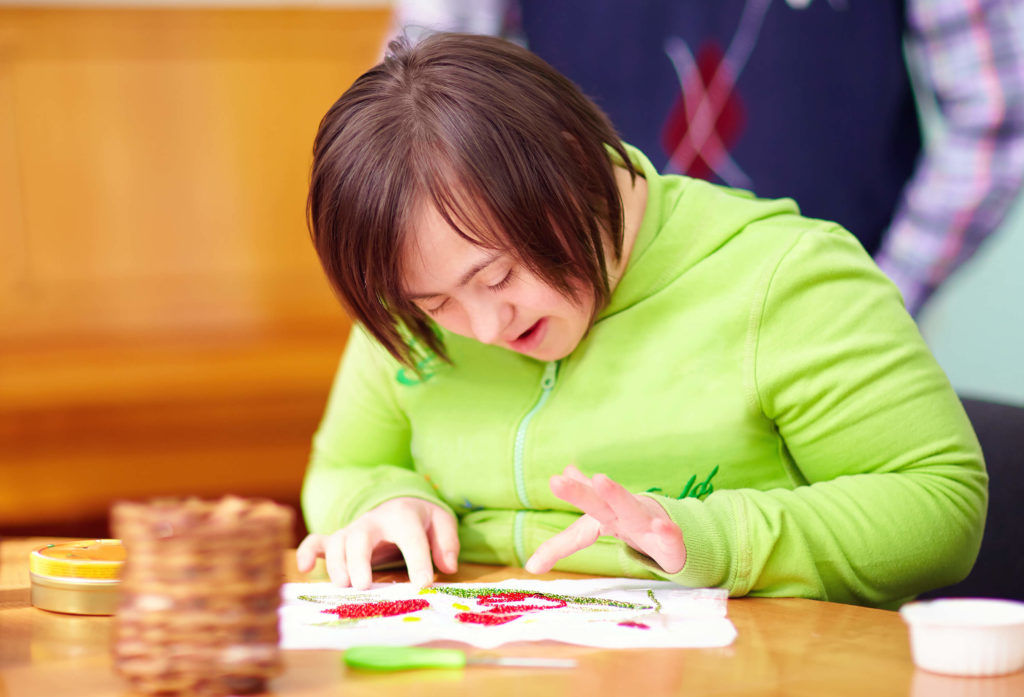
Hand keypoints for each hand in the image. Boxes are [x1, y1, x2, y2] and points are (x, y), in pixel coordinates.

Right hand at [296, 497, 458, 589]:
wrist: (398, 501)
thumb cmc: (421, 519)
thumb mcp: (441, 522)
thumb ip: (447, 542)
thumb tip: (448, 567)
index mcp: (403, 516)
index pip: (410, 537)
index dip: (418, 561)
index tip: (423, 585)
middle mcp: (374, 521)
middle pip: (360, 536)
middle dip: (359, 560)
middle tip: (363, 586)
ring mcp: (353, 530)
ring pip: (337, 542)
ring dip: (336, 563)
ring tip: (344, 586)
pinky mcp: (339, 539)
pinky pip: (316, 541)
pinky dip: (307, 552)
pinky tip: (304, 568)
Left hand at [525, 465, 685, 574]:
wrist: (671, 527)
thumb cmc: (629, 521)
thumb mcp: (601, 520)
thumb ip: (577, 512)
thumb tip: (561, 475)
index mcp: (604, 514)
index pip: (578, 522)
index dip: (565, 511)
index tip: (553, 481)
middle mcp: (622, 515)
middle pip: (598, 505)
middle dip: (578, 494)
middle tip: (556, 481)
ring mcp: (646, 523)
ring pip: (630, 510)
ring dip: (615, 496)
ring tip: (599, 479)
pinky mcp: (669, 542)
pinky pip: (669, 538)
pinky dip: (667, 531)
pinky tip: (663, 526)